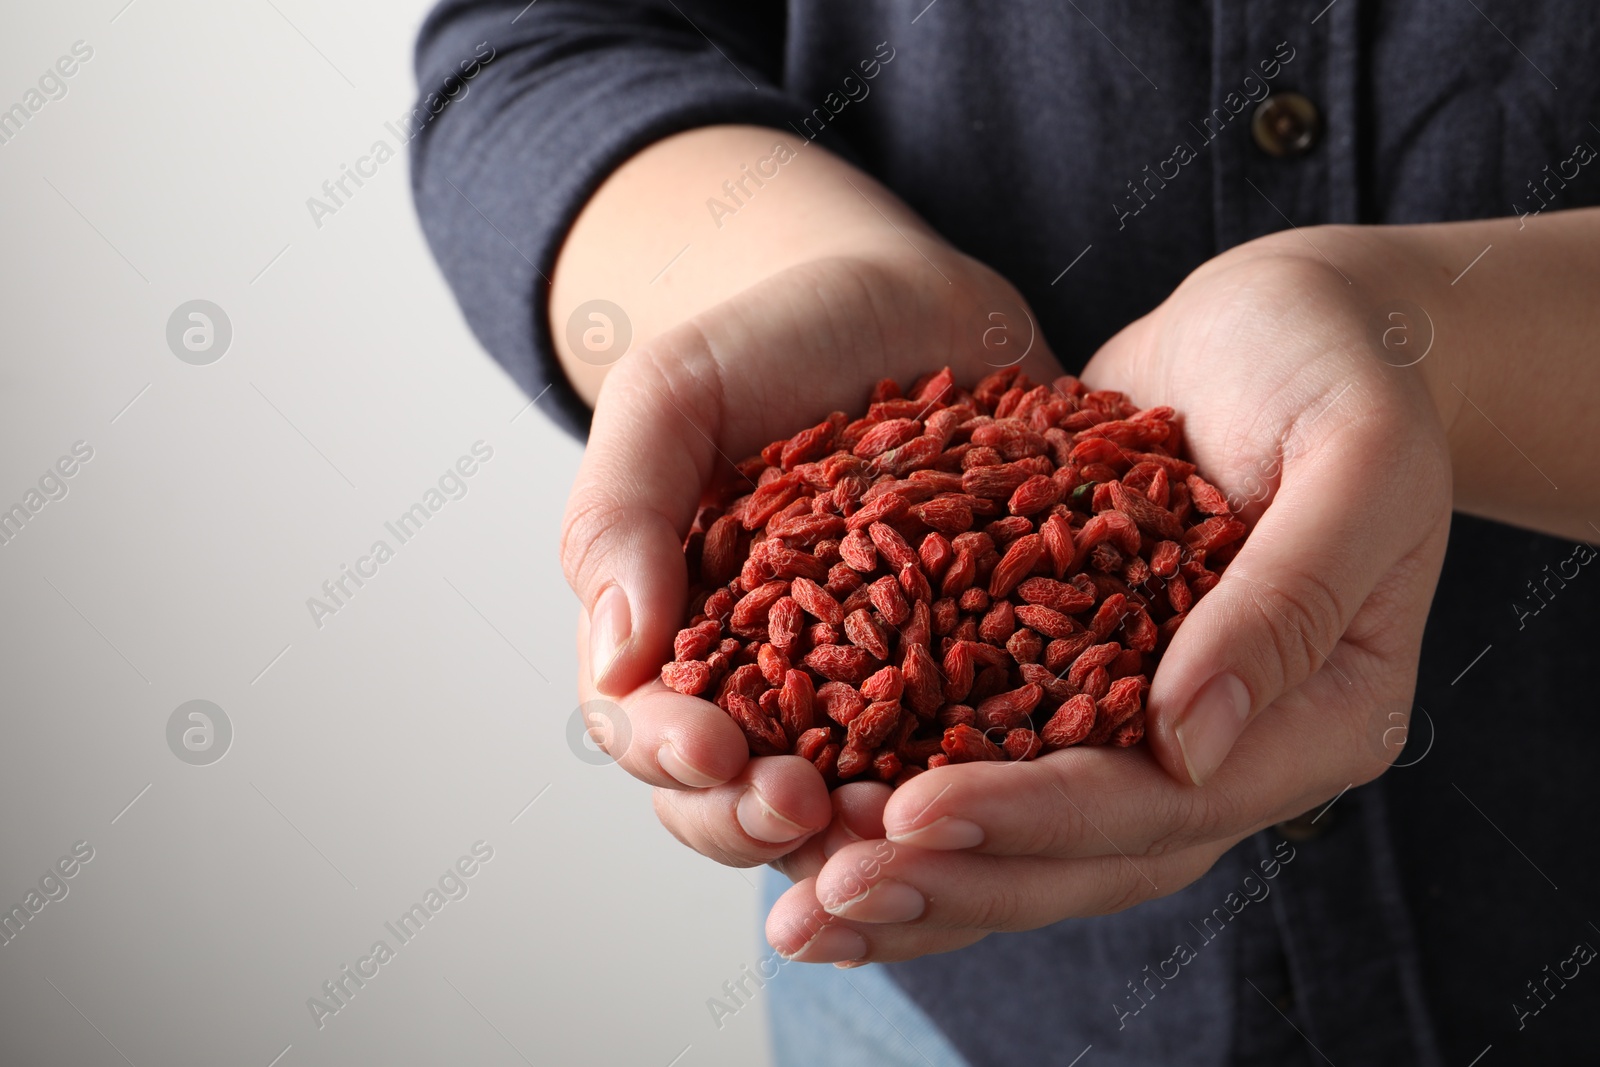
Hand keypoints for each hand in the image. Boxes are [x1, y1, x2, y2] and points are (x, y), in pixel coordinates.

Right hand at [563, 248, 1055, 872]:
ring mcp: (876, 695)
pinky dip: (979, 794)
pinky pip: (972, 762)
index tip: (713, 748)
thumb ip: (621, 512)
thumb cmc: (773, 339)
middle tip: (809, 808)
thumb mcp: (675, 394)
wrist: (910, 306)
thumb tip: (615, 658)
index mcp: (676, 639)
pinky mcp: (976, 683)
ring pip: (854, 811)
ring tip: (903, 827)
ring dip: (869, 839)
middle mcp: (771, 687)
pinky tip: (1005, 793)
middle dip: (762, 820)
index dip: (672, 756)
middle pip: (742, 799)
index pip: (648, 730)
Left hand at [764, 232, 1455, 963]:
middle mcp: (1230, 751)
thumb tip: (1190, 743)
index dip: (1039, 817)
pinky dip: (910, 803)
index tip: (915, 813)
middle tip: (825, 898)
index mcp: (1318, 721)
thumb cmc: (1333, 366)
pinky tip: (814, 821)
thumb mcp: (1351, 455)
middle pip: (1086, 857)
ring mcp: (1150, 728)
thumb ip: (1290, 596)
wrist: (1275, 327)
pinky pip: (993, 763)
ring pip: (1030, 840)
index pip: (1167, 805)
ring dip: (916, 875)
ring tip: (799, 910)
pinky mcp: (1077, 684)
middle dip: (953, 880)